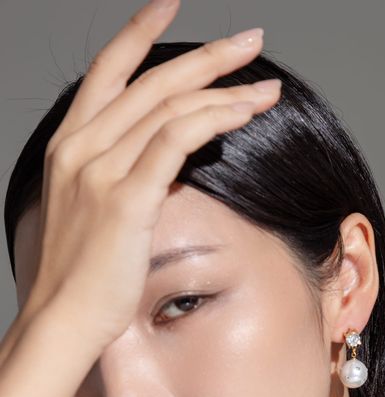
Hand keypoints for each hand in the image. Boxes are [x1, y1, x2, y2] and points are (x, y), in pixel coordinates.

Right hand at [25, 0, 280, 350]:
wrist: (61, 320)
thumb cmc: (80, 279)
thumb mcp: (92, 216)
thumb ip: (120, 182)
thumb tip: (158, 169)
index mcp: (68, 146)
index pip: (107, 72)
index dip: (139, 34)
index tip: (170, 7)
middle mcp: (80, 147)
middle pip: (151, 81)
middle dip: (206, 56)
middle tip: (250, 41)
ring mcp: (99, 169)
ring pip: (170, 106)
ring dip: (225, 91)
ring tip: (266, 87)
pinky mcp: (125, 198)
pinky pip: (176, 141)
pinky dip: (214, 121)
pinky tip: (245, 114)